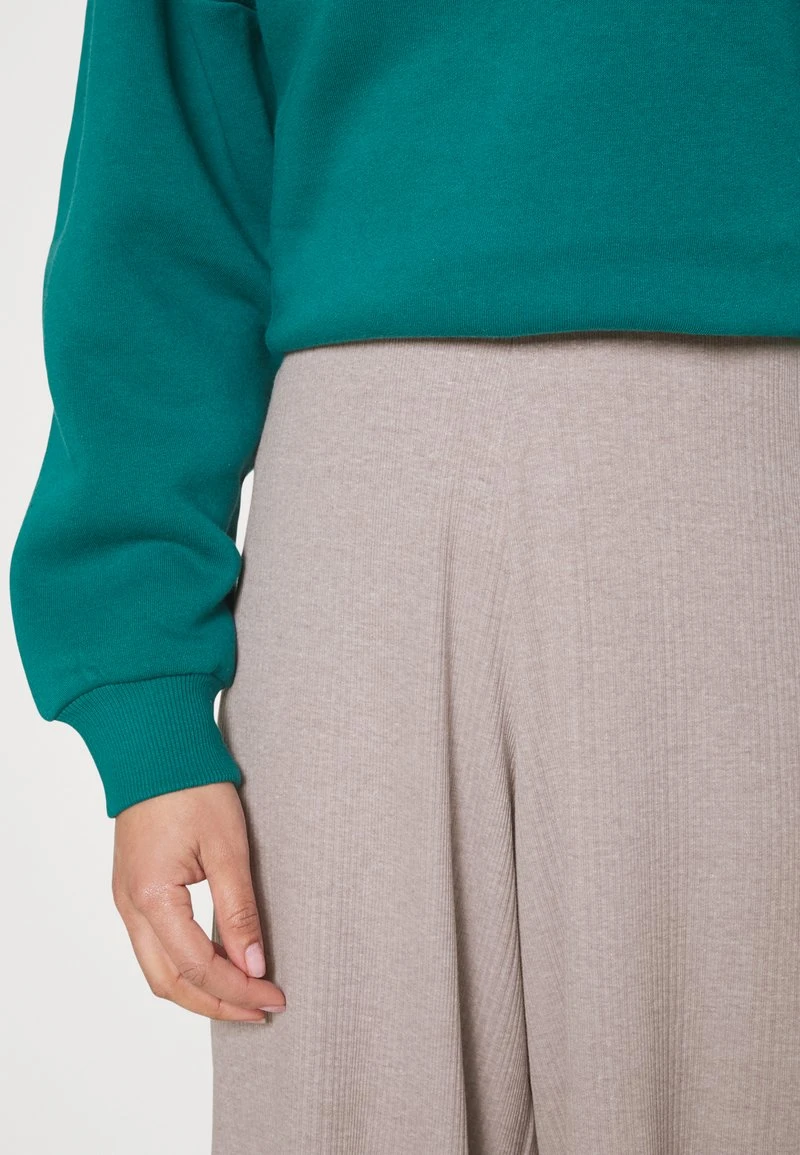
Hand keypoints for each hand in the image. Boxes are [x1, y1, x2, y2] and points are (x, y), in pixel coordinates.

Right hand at [112, 781, 285, 1021]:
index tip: (275, 997)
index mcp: (151, 897)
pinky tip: (220, 964)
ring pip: (158, 970)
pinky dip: (186, 966)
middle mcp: (129, 907)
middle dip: (218, 1004)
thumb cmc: (192, 787)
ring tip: (246, 995)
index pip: (198, 967)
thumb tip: (254, 966)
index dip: (238, 990)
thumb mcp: (227, 847)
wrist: (156, 748)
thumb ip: (239, 910)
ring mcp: (125, 900)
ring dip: (200, 990)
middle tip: (263, 1009)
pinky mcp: (133, 891)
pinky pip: (154, 947)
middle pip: (170, 983)